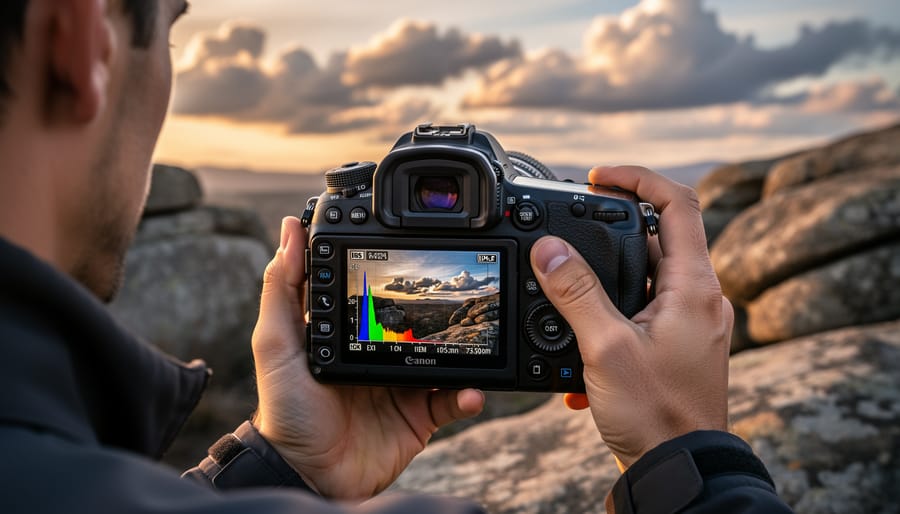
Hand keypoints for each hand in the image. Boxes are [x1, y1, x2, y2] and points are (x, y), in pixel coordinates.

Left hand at [250, 216, 484, 498]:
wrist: (309, 475)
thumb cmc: (285, 411)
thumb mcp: (277, 343)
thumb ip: (283, 288)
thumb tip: (290, 229)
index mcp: (348, 334)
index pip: (375, 297)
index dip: (391, 277)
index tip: (411, 251)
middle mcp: (378, 355)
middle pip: (416, 326)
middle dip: (438, 314)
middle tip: (457, 298)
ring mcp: (401, 386)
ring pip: (442, 359)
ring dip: (461, 352)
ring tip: (474, 342)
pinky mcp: (418, 417)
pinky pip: (452, 401)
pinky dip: (467, 395)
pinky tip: (470, 390)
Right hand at [530, 166, 732, 468]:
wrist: (678, 469)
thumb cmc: (656, 415)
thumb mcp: (605, 347)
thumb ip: (574, 292)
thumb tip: (549, 248)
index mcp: (693, 287)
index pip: (678, 203)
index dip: (637, 179)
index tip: (598, 177)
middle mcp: (699, 299)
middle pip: (655, 238)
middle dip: (607, 236)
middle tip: (567, 239)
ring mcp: (690, 323)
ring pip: (643, 278)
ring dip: (603, 283)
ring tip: (566, 305)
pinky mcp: (677, 345)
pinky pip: (641, 311)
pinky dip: (610, 316)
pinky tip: (582, 351)